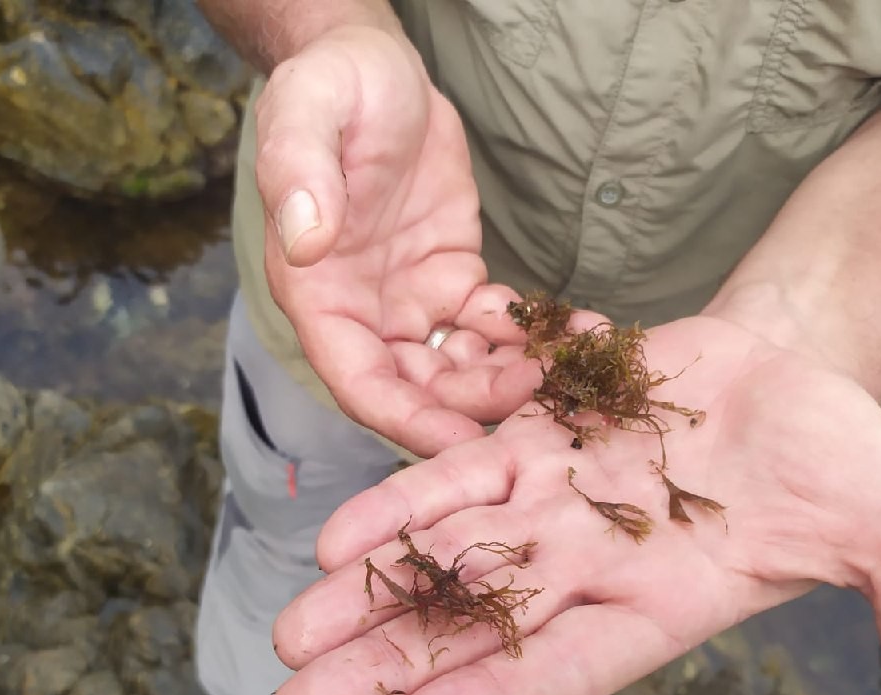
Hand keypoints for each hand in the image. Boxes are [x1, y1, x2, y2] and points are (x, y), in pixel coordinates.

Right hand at [255, 25, 539, 455]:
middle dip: (478, 404)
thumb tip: (306, 239)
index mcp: (319, 295)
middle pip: (418, 391)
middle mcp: (364, 313)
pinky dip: (532, 338)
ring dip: (512, 377)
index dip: (407, 419)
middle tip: (544, 395)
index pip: (358, 382)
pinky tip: (579, 332)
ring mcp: (411, 302)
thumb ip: (300, 175)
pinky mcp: (453, 280)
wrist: (377, 68)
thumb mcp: (307, 114)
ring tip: (574, 364)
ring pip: (460, 369)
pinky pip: (493, 328)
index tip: (463, 441)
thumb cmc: (331, 87)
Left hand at [267, 312, 880, 694]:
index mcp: (662, 603)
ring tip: (288, 637)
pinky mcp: (536, 441)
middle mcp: (590, 564)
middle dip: (387, 669)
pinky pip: (460, 471)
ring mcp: (553, 503)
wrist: (786, 377)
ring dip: (368, 594)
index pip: (566, 668)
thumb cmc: (834, 464)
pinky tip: (338, 535)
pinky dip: (404, 499)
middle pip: (475, 625)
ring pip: (447, 552)